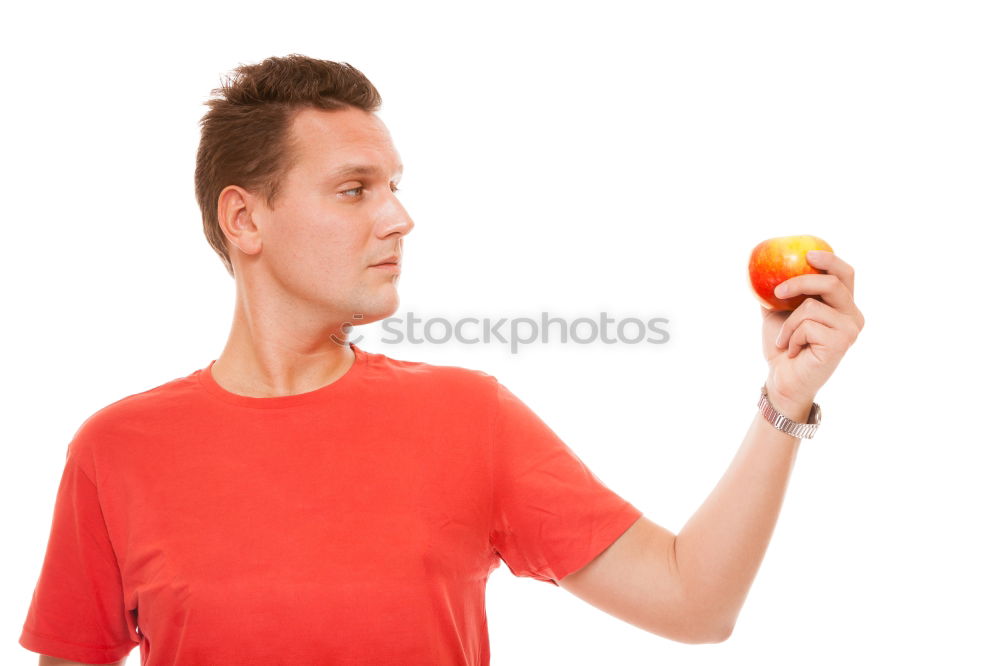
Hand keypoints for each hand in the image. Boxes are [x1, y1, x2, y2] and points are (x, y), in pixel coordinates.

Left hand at [759, 250, 864, 415]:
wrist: (781, 378)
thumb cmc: (782, 346)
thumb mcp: (778, 312)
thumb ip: (779, 290)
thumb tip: (761, 265)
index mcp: (842, 305)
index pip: (845, 274)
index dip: (830, 260)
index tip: (808, 253)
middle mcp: (852, 316)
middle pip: (831, 283)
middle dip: (801, 282)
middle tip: (778, 290)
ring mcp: (849, 330)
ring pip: (812, 306)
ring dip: (788, 323)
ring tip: (785, 340)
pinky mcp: (841, 342)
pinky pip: (807, 325)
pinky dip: (790, 336)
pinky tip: (793, 351)